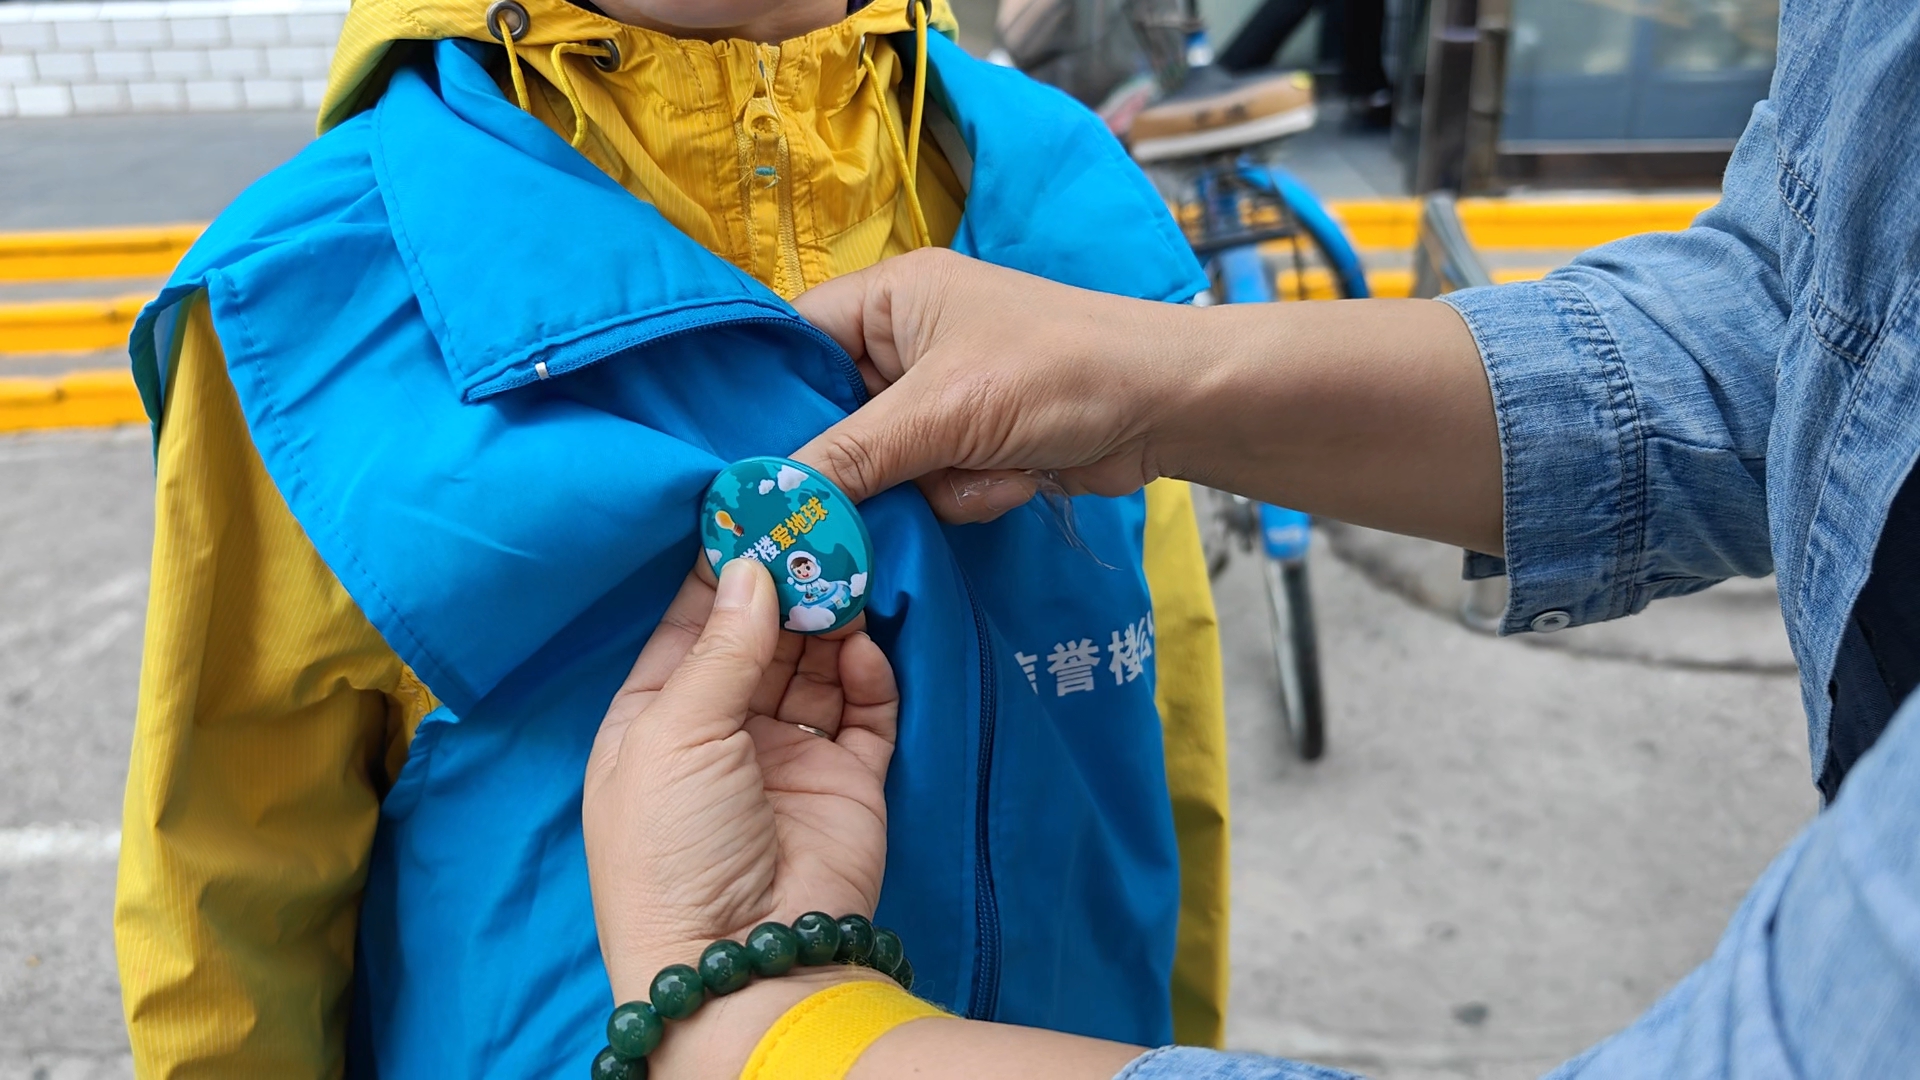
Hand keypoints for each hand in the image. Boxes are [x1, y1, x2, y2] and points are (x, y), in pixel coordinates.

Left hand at [582, 559, 897, 1004]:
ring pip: (816, 664)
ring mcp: (788, 756)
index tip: (757, 508)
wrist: (746, 962)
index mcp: (656, 721)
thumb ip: (720, 647)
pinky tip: (863, 647)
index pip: (692, 625)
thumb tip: (751, 567)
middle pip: (760, 636)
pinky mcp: (849, 781)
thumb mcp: (673, 733)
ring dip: (830, 619)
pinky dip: (869, 674)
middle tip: (820, 526)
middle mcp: (722, 733)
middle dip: (788, 584)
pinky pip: (866, 711)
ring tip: (848, 573)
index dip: (724, 569)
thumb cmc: (674, 848)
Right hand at [790, 248, 1198, 521]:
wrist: (1166, 410)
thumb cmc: (1057, 374)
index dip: (763, 398)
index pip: (791, 342)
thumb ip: (850, 456)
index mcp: (889, 299)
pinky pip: (929, 490)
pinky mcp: (970, 447)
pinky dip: (970, 494)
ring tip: (987, 464)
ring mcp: (939, 400)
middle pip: (831, 420)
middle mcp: (904, 343)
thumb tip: (768, 500)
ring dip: (934, 485)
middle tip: (872, 486)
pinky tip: (1016, 477)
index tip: (739, 458)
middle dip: (868, 463)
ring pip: (881, 470)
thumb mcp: (942, 411)